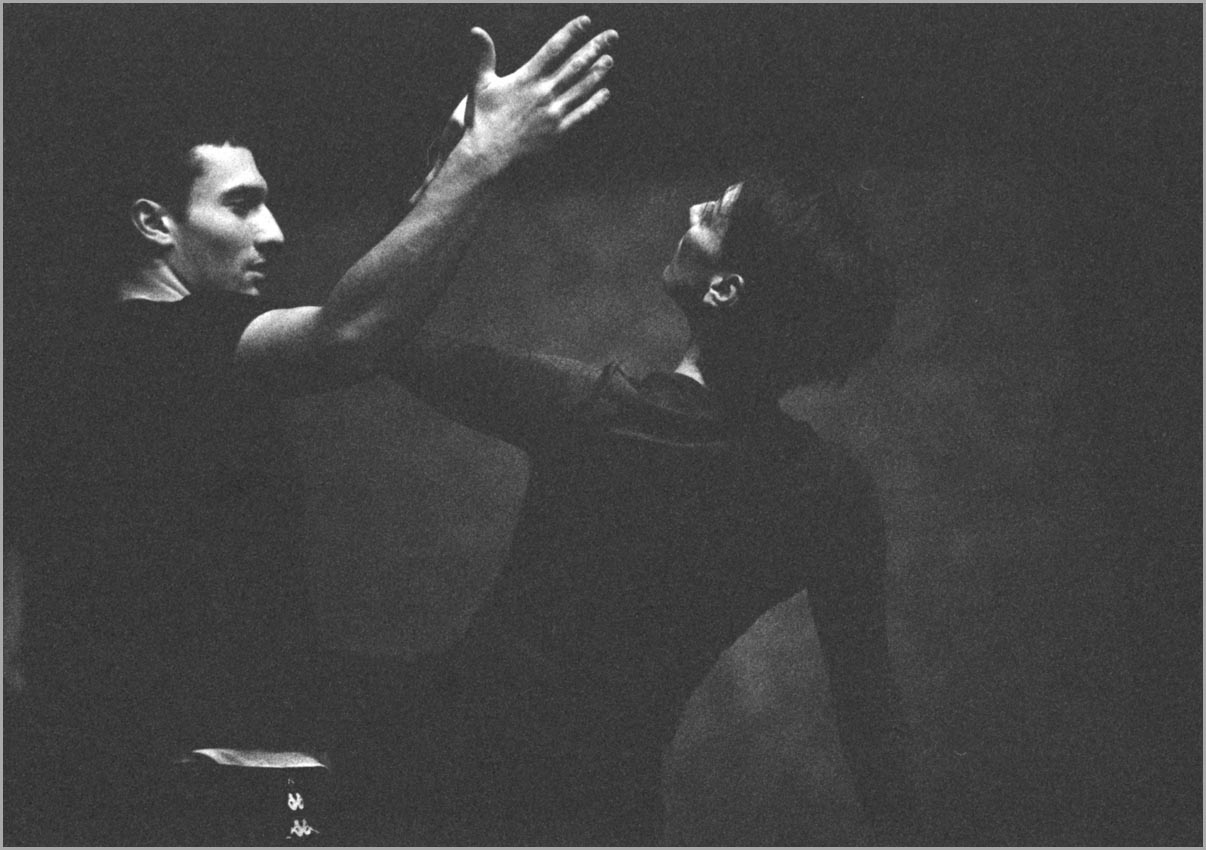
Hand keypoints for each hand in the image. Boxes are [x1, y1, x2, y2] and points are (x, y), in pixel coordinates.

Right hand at [410, 17, 615, 202]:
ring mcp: (553, 112)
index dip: (571, 32)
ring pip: (581, 88)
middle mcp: (543, 93)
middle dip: (594, 48)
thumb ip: (484, 55)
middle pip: (575, 65)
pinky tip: (605, 93)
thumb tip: (476, 30)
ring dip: (598, 72)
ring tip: (609, 59)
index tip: (585, 21)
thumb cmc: (481, 117)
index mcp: (526, 77)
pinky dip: (594, 103)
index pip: (553, 48)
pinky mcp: (557, 131)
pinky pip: (581, 114)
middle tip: (611, 35)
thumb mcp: (480, 82)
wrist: (487, 152)